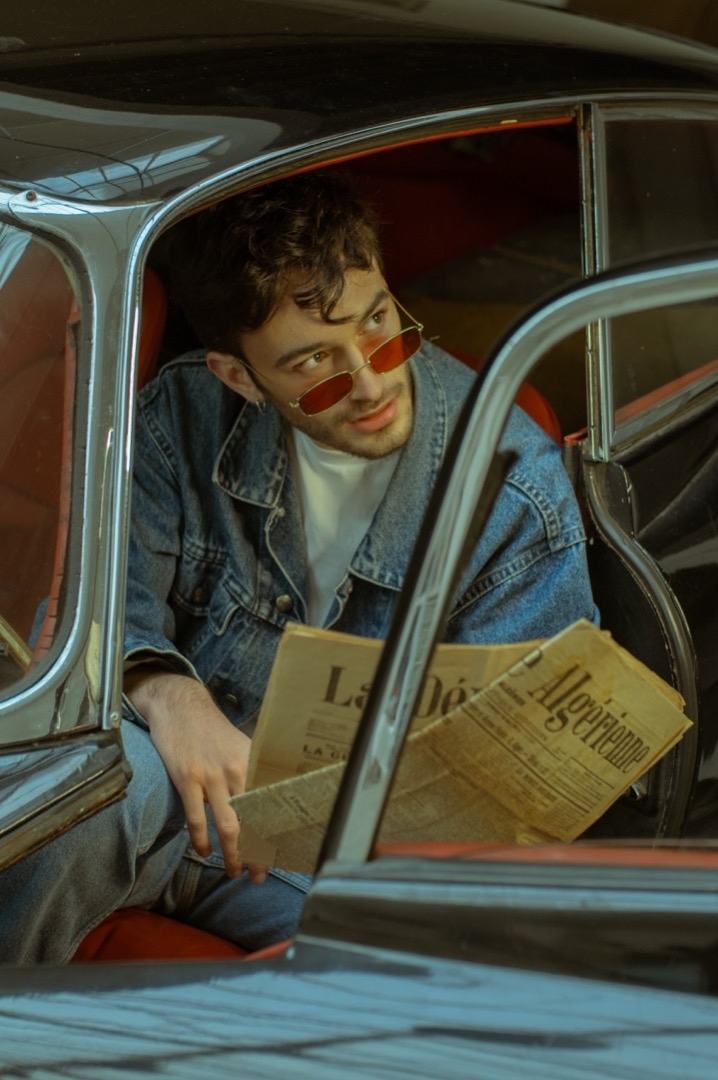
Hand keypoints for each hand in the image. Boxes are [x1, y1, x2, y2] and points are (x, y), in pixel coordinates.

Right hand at [125, 667, 266, 879]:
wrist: (180, 704)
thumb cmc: (211, 729)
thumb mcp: (241, 746)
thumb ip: (253, 772)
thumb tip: (271, 803)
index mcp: (254, 763)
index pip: (272, 806)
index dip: (278, 835)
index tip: (282, 856)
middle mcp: (237, 770)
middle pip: (254, 822)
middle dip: (259, 854)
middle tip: (259, 876)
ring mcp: (211, 775)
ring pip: (228, 826)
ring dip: (233, 854)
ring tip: (234, 871)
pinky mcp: (186, 778)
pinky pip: (196, 818)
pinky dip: (201, 840)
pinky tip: (204, 853)